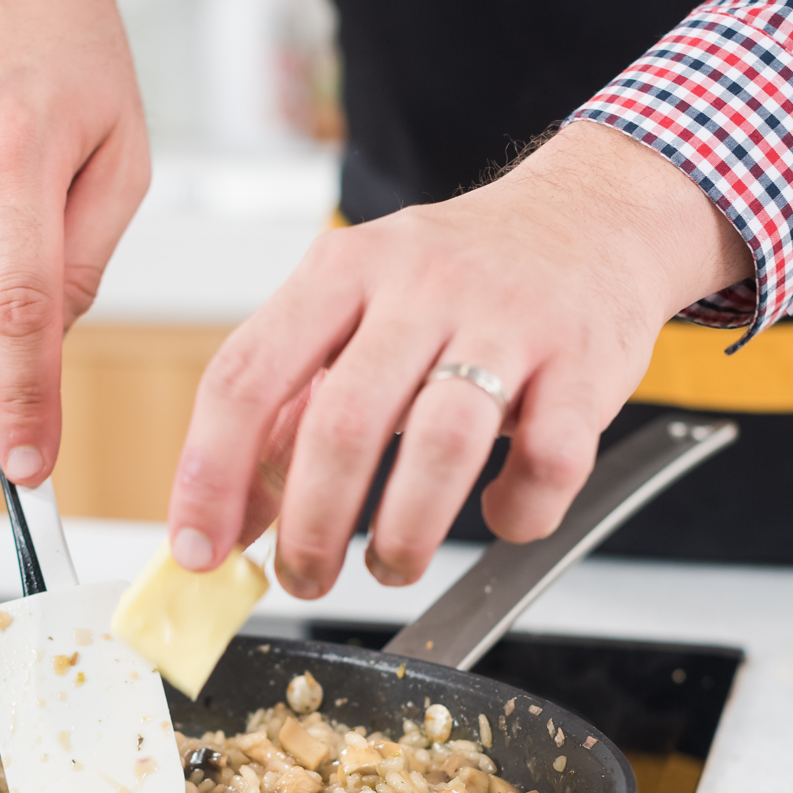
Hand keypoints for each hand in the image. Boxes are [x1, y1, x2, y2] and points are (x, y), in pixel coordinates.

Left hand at [165, 122, 752, 595]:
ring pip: (440, 445)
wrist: (596, 214)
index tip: (196, 547)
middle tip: (303, 578)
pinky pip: (547, 461)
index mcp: (342, 270)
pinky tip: (502, 514)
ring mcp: (506, 321)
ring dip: (404, 534)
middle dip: (311, 526)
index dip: (210, 473)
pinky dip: (518, 512)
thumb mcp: (358, 307)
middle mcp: (420, 286)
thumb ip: (291, 403)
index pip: (247, 374)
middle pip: (342, 423)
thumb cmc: (464, 276)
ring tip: (389, 567)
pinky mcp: (582, 363)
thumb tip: (228, 513)